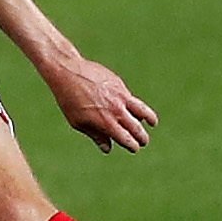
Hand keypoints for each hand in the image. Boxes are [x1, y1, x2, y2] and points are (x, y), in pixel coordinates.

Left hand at [42, 56, 158, 153]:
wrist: (68, 72)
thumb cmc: (68, 99)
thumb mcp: (78, 122)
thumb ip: (95, 135)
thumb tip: (108, 148)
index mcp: (105, 122)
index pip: (126, 139)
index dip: (132, 146)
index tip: (134, 148)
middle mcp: (116, 110)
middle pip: (136, 128)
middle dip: (141, 137)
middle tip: (143, 141)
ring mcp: (120, 96)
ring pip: (142, 110)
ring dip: (150, 118)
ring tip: (153, 123)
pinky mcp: (119, 84)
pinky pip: (131, 98)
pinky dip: (134, 105)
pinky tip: (133, 108)